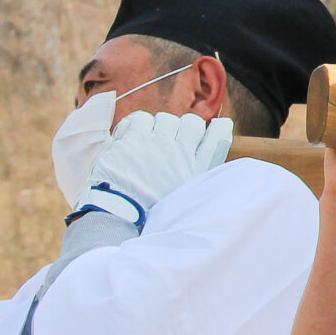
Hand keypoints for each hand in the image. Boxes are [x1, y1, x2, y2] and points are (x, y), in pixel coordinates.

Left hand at [82, 111, 234, 220]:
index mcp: (197, 169)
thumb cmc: (150, 209)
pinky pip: (140, 118)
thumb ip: (200, 170)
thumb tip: (214, 136)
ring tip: (148, 144)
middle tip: (169, 143)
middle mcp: (180, 153)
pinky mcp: (132, 139)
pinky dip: (137, 125)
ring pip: (165, 119)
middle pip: (192, 122)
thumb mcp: (185, 195)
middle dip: (183, 129)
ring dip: (158, 128)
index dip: (217, 128)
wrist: (117, 216)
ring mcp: (156, 144)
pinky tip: (133, 139)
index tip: (211, 129)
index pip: (218, 134)